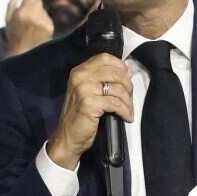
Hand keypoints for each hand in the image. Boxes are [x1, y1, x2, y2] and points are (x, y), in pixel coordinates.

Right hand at [5, 0, 54, 56]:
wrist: (24, 53)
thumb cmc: (13, 35)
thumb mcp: (7, 19)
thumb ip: (12, 3)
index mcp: (22, 13)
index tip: (25, 2)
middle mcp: (34, 16)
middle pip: (37, 1)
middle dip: (32, 5)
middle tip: (27, 15)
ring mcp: (43, 22)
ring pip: (42, 10)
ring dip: (38, 14)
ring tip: (31, 25)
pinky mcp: (50, 27)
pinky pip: (47, 17)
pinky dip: (43, 21)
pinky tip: (37, 30)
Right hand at [45, 53, 132, 169]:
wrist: (67, 137)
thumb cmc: (79, 115)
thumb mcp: (87, 91)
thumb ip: (101, 79)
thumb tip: (127, 70)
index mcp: (79, 71)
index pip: (105, 58)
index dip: (120, 66)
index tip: (127, 77)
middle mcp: (79, 77)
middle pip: (115, 73)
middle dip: (128, 86)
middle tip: (129, 98)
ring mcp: (83, 90)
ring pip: (118, 89)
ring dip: (128, 102)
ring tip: (128, 110)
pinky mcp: (89, 104)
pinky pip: (115, 103)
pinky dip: (124, 111)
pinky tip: (125, 116)